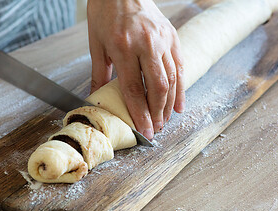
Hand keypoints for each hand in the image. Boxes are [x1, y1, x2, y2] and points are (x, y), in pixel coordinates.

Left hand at [87, 0, 184, 139]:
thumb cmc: (106, 13)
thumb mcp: (97, 44)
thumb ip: (99, 74)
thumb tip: (95, 98)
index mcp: (123, 47)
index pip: (134, 89)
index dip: (140, 113)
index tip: (144, 131)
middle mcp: (146, 45)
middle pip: (157, 87)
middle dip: (158, 112)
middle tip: (156, 129)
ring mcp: (163, 40)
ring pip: (172, 79)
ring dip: (170, 104)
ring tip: (166, 120)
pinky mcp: (172, 37)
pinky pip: (180, 66)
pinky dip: (181, 87)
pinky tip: (180, 103)